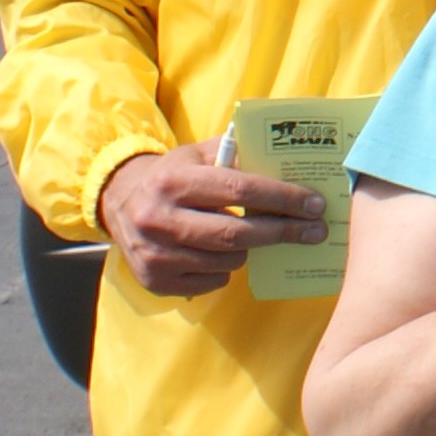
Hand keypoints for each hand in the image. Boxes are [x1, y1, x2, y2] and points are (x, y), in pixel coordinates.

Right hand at [100, 142, 326, 295]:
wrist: (119, 201)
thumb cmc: (174, 174)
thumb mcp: (200, 154)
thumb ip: (240, 156)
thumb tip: (295, 170)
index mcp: (173, 181)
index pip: (240, 189)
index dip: (283, 198)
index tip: (315, 205)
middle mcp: (158, 218)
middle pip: (236, 233)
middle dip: (282, 232)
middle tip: (315, 231)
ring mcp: (154, 254)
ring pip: (227, 260)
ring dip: (252, 251)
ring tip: (257, 236)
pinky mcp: (153, 280)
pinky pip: (211, 281)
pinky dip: (227, 270)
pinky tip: (223, 253)